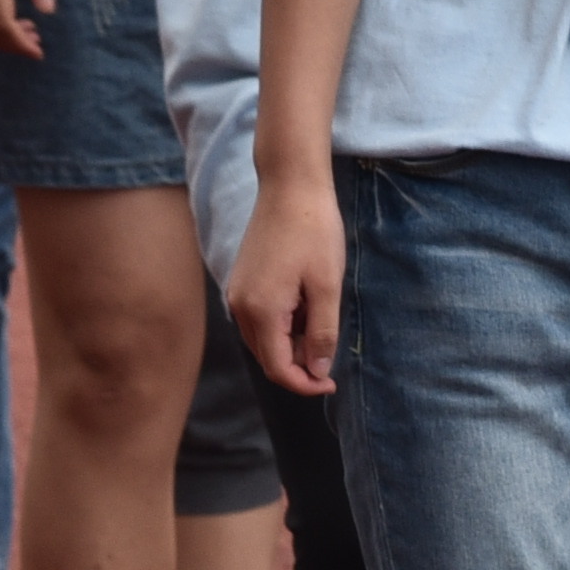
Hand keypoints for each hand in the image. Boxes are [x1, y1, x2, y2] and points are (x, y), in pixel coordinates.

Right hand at [229, 169, 343, 394]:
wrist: (290, 185)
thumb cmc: (313, 231)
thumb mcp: (327, 286)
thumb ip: (321, 333)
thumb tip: (317, 372)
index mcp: (260, 311)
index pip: (278, 369)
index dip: (305, 384)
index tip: (331, 383)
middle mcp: (240, 306)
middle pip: (268, 358)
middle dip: (299, 365)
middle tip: (330, 348)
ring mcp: (238, 293)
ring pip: (263, 340)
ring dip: (292, 344)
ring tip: (319, 318)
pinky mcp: (242, 282)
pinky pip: (260, 320)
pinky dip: (283, 325)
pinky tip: (305, 304)